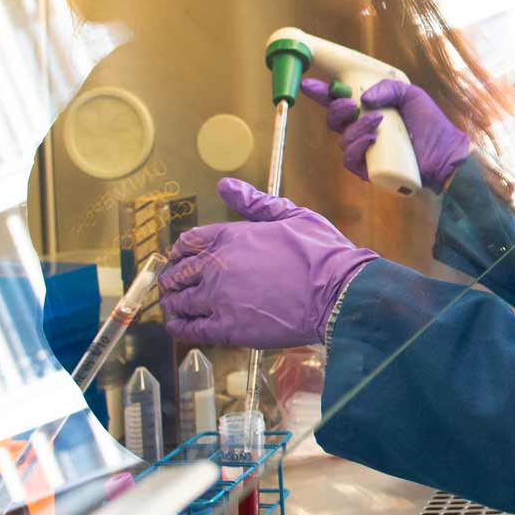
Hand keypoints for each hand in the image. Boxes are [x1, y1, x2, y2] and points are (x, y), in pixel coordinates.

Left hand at [159, 178, 377, 347]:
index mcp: (231, 236)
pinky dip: (180, 328)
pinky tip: (179, 327)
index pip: (189, 241)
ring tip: (176, 306)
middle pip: (179, 272)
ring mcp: (219, 298)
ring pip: (180, 301)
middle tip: (177, 284)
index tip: (182, 257)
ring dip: (175, 303)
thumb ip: (256, 202)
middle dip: (175, 278)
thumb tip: (225, 185)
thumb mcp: (293, 216)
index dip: (182, 250)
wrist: (339, 292)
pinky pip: (191, 329)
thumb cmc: (321, 253)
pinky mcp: (228, 328)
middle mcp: (218, 266)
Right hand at [301, 77, 470, 189]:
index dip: (321, 93)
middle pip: (334, 120)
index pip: (339, 101)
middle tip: (349, 103)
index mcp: (370, 111)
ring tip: (377, 122)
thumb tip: (363, 98)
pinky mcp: (369, 169)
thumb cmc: (431, 125)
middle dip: (336, 109)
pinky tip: (372, 139)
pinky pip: (350, 159)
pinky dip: (358, 147)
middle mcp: (363, 130)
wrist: (446, 154)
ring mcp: (365, 151)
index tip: (308, 83)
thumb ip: (389, 88)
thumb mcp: (411, 95)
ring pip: (342, 139)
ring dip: (355, 128)